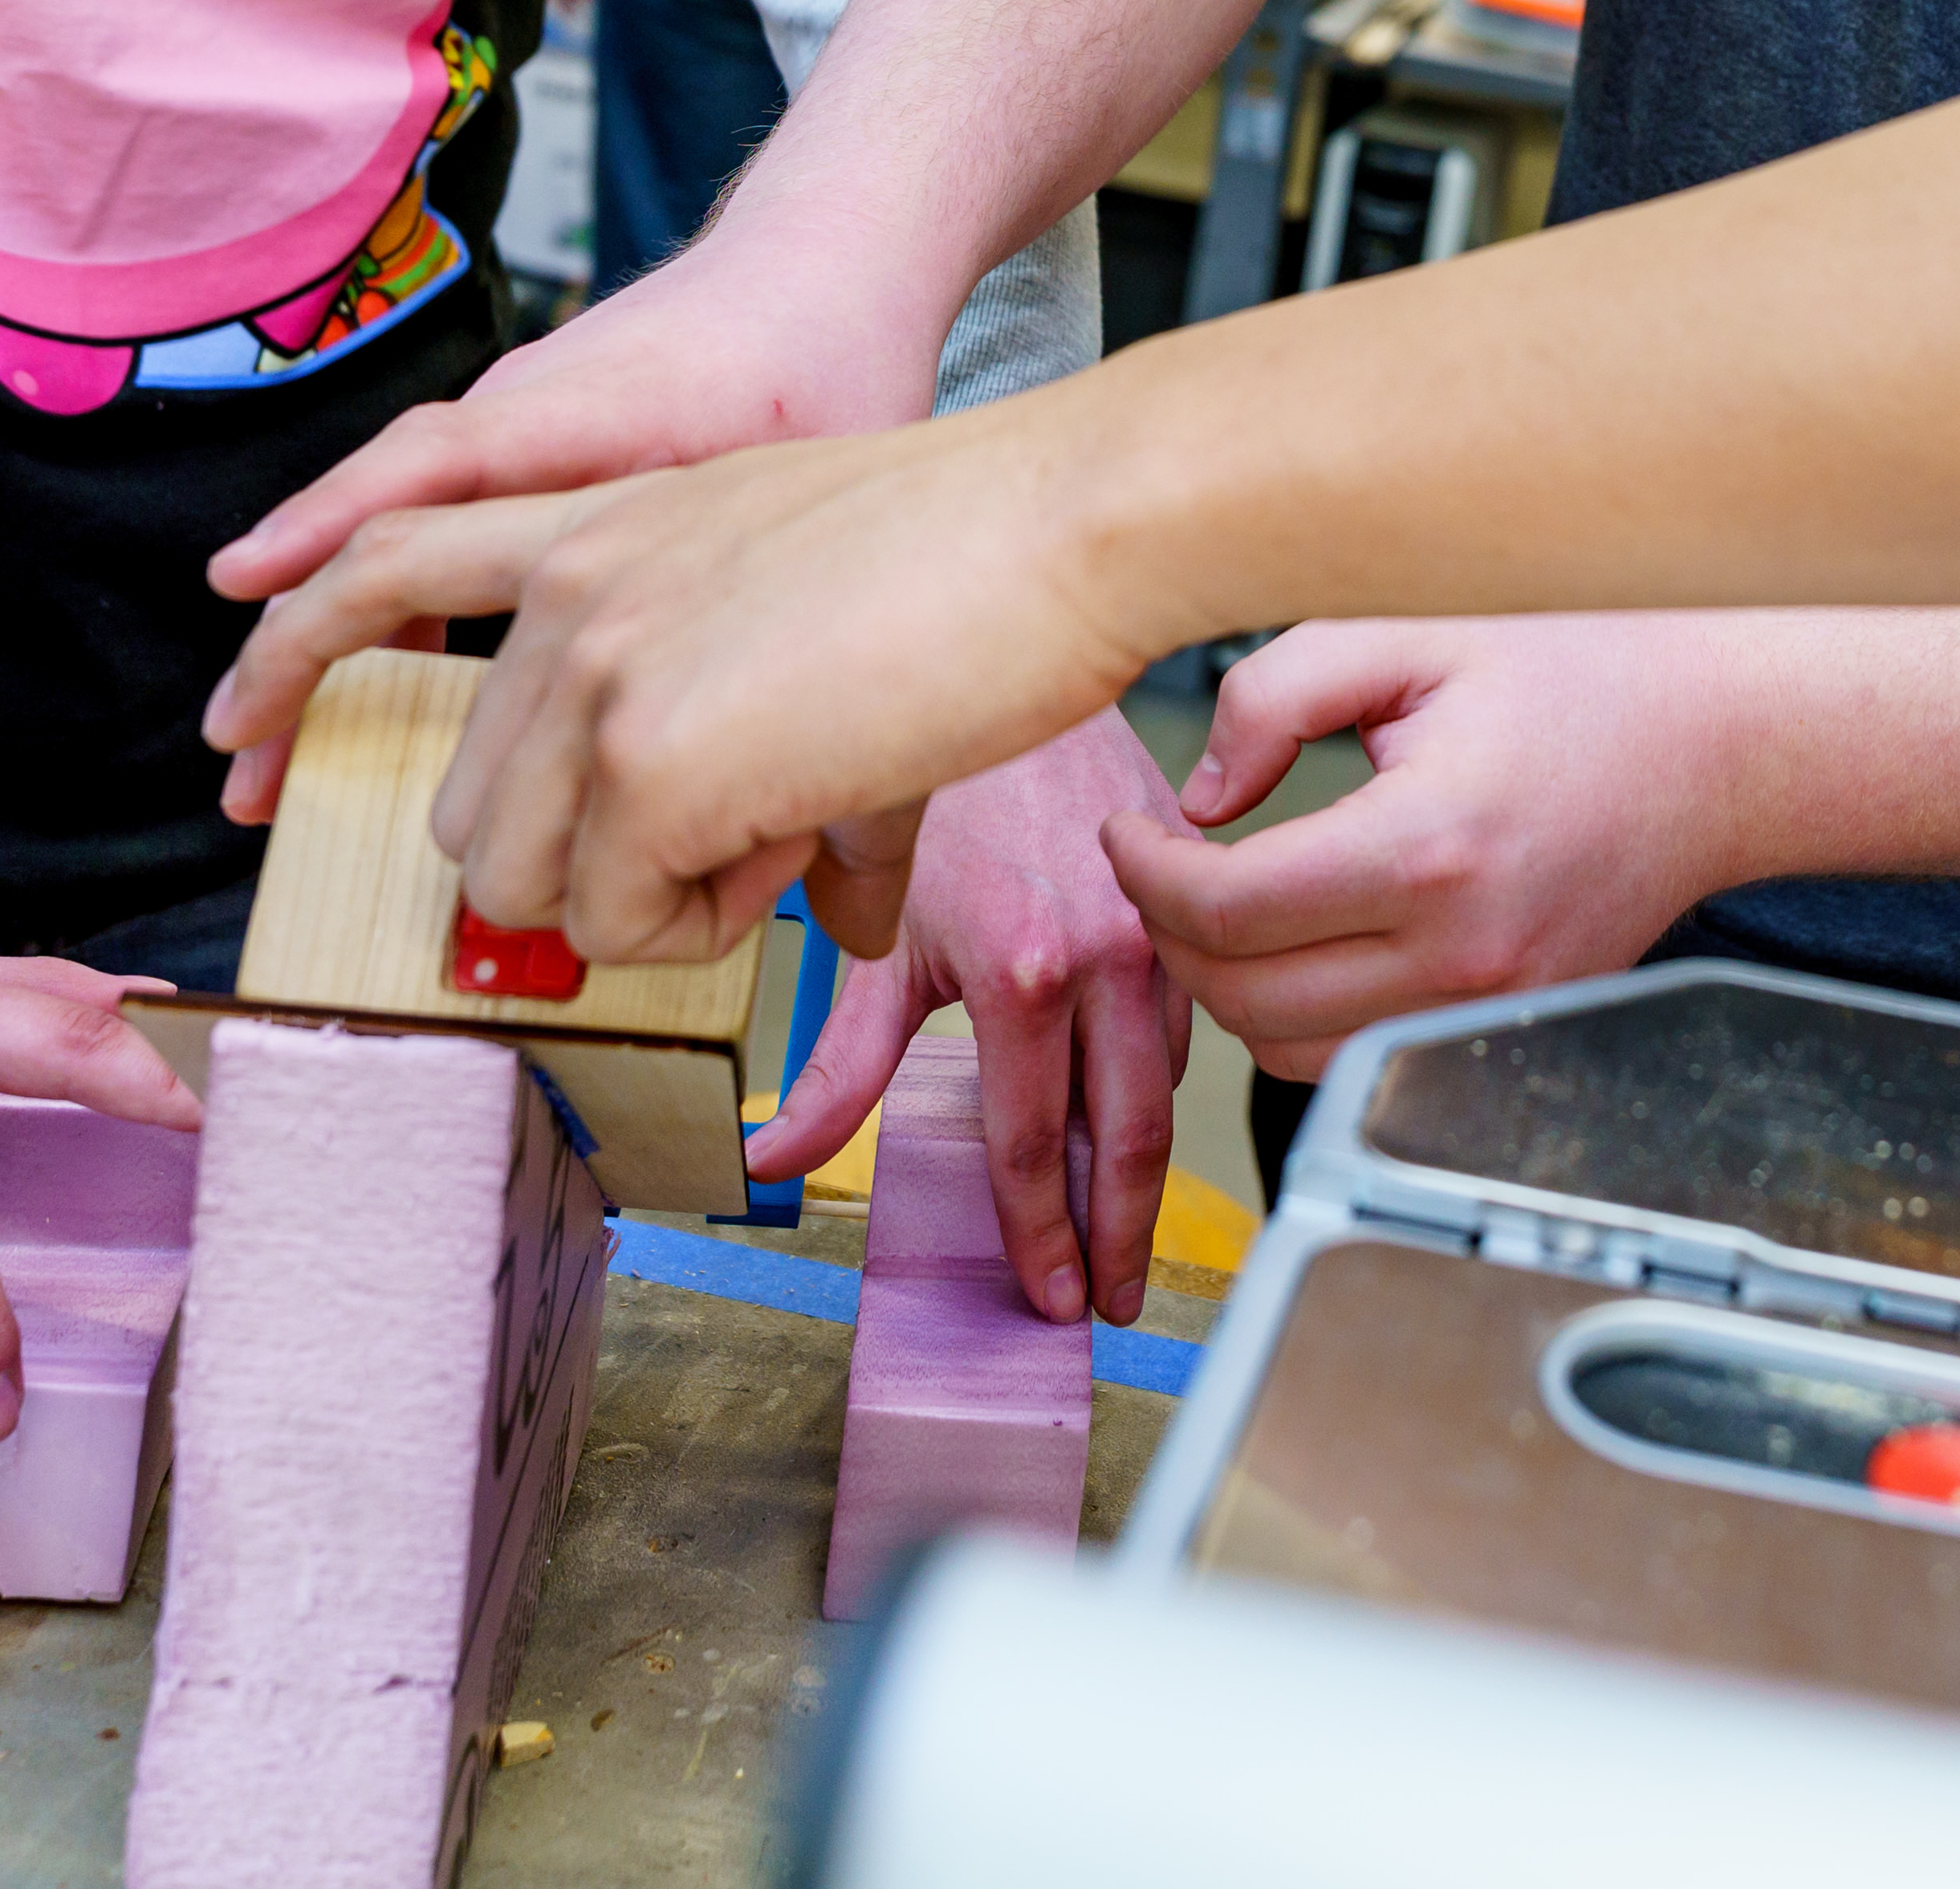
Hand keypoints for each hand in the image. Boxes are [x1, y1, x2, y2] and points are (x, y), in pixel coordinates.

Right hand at [200, 232, 943, 813]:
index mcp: (595, 408)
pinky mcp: (522, 463)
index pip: (439, 454)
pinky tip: (355, 719)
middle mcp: (524, 412)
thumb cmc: (834, 359)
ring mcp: (513, 437)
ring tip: (265, 773)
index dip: (337, 519)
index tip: (247, 584)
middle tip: (231, 750)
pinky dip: (382, 628)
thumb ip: (816, 606)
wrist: (825, 260)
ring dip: (322, 652)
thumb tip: (839, 802)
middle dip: (295, 639)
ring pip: (389, 547)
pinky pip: (426, 547)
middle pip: (378, 520)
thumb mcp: (835, 468)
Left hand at [200, 417, 1139, 969]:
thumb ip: (760, 730)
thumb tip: (822, 914)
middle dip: (595, 871)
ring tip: (781, 835)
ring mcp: (596, 674)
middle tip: (738, 838)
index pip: (378, 567)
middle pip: (472, 816)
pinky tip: (801, 845)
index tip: (240, 756)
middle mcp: (569, 589)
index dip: (291, 665)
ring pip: (529, 888)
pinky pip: (627, 924)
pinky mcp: (647, 761)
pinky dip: (714, 928)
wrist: (1056, 524)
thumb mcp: (816, 608)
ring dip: (653, 908)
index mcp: (601, 522)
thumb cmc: (984, 560)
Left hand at [745, 718, 1192, 1322]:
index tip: (1053, 1300)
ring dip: (1148, 1165)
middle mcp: (1108, 955)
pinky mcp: (1191, 902)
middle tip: (1114, 1305)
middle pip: (1129, 1140)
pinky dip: (1168, 1079)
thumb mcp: (871, 937)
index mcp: (1021, 971)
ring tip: (1127, 1233)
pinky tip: (1141, 1118)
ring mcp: (1161, 927)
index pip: (1034, 1146)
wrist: (1002, 655)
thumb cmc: (930, 794)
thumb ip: (835, 1068)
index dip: (1041, 1239)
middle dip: (1125, 1239)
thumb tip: (767, 1162)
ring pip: (1169, 1081)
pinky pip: (1192, 1018)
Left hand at [1101, 620, 1777, 1079]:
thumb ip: (1277, 695)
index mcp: (1429, 846)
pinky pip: (1361, 1058)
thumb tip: (1199, 796)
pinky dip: (1303, 1017)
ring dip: (1230, 989)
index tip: (1126, 830)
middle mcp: (1464, 950)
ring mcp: (1494, 1005)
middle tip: (1157, 865)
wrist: (1717, 741)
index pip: (1227, 910)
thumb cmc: (1571, 667)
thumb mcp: (1410, 631)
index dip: (1144, 876)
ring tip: (1220, 904)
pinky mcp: (1510, 1026)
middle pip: (1242, 1002)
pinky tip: (1298, 941)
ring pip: (1291, 1055)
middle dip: (1170, 936)